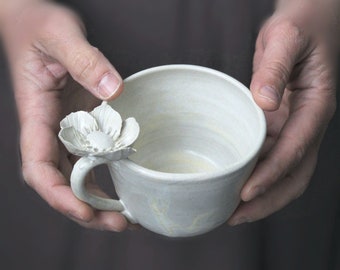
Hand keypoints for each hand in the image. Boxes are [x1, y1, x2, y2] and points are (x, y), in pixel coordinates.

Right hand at [1, 1, 126, 230]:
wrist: (33, 20)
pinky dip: (105, 178)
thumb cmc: (36, 24)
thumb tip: (113, 90)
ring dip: (99, 200)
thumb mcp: (60, 35)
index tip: (85, 211)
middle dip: (86, 209)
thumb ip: (84, 60)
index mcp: (36, 115)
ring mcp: (66, 129)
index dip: (59, 195)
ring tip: (127, 216)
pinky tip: (125, 188)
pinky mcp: (81, 124)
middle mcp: (50, 129)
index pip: (38, 167)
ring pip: (77, 176)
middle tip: (120, 223)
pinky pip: (90, 158)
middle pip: (61, 183)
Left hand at [228, 3, 337, 224]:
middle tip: (234, 216)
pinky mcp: (279, 124)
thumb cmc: (300, 26)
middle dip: (267, 199)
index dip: (270, 175)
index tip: (245, 193)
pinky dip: (254, 173)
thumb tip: (263, 103)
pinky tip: (234, 181)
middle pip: (293, 174)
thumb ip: (275, 68)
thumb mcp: (286, 37)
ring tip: (230, 210)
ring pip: (282, 172)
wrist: (306, 22)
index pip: (294, 150)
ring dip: (260, 194)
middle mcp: (306, 124)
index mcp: (314, 106)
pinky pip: (269, 156)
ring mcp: (293, 127)